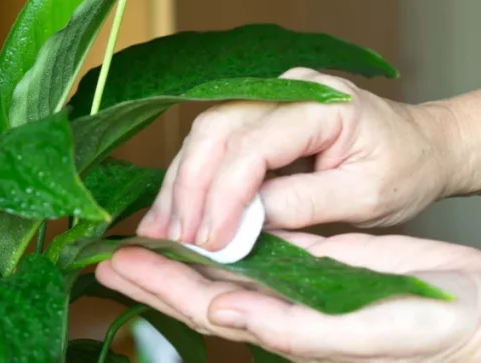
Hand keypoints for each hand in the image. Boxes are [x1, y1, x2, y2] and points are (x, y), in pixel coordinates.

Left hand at [96, 232, 480, 361]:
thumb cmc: (448, 333)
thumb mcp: (378, 331)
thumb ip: (301, 330)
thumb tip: (227, 314)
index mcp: (291, 333)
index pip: (208, 307)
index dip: (160, 287)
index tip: (115, 263)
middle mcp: (287, 311)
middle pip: (204, 289)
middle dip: (154, 271)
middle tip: (105, 251)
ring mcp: (303, 288)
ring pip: (228, 266)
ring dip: (184, 249)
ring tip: (144, 231)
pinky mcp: (324, 264)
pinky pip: (264, 247)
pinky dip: (229, 233)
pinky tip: (210, 218)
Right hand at [138, 68, 461, 251]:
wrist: (422, 146)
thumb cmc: (405, 169)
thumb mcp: (366, 198)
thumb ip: (304, 205)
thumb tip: (243, 222)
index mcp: (321, 103)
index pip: (253, 145)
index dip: (225, 195)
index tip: (210, 240)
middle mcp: (284, 89)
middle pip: (215, 131)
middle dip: (187, 188)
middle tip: (172, 236)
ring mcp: (265, 97)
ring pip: (204, 135)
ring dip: (180, 184)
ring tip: (161, 230)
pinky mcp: (254, 115)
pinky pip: (213, 143)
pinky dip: (192, 179)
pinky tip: (176, 211)